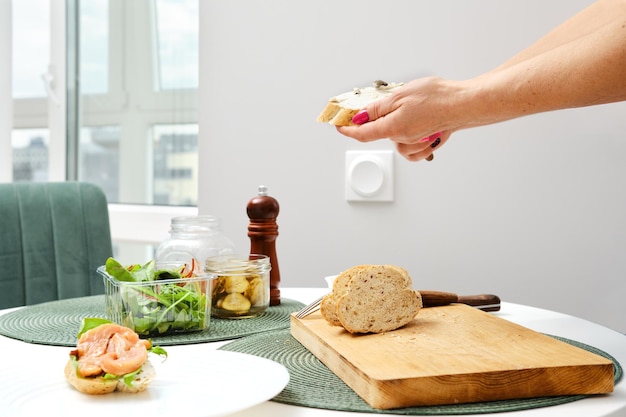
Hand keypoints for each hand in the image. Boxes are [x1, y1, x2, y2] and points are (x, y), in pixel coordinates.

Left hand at [336, 77, 458, 160]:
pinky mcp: (424, 143)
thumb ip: (378, 108)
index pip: (361, 133)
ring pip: (393, 140)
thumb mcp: (401, 95)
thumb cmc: (438, 98)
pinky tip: (415, 126)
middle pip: (378, 133)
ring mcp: (414, 143)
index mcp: (392, 128)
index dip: (347, 129)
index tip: (338, 125)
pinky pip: (408, 148)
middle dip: (375, 119)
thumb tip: (360, 117)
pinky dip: (407, 140)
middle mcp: (402, 139)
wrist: (464, 104)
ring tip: (408, 109)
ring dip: (393, 127)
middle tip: (384, 101)